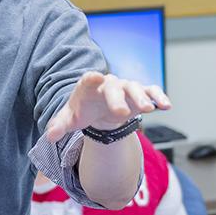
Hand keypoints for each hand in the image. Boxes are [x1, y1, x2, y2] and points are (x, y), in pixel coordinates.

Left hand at [44, 71, 171, 143]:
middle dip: (118, 98)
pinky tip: (166, 105)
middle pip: (114, 87)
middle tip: (121, 113)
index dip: (92, 79)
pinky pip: (151, 91)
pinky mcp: (140, 94)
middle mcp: (109, 84)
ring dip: (141, 97)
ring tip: (148, 109)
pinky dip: (159, 96)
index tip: (95, 78)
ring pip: (135, 88)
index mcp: (89, 86)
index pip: (89, 80)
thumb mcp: (70, 118)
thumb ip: (59, 125)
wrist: (99, 108)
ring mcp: (126, 88)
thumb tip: (49, 136)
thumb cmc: (83, 110)